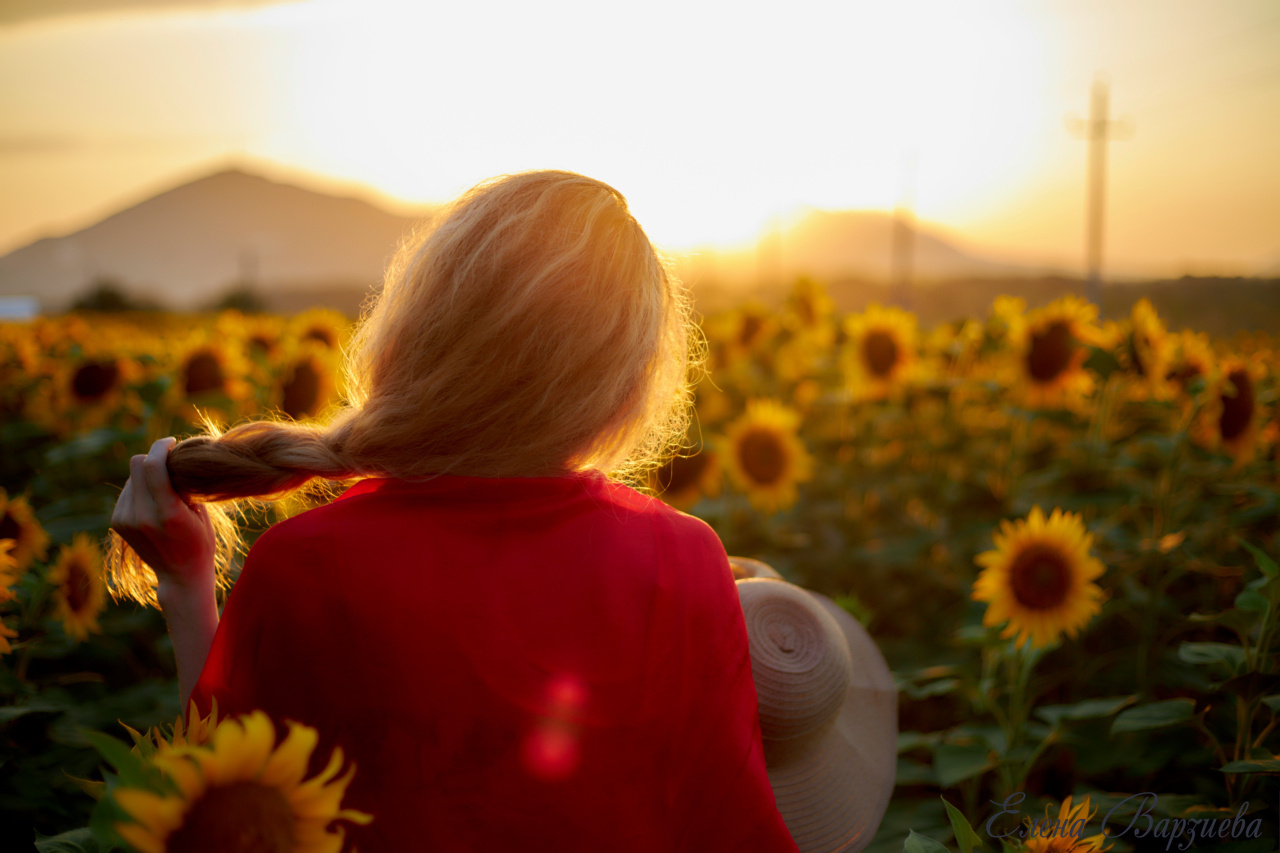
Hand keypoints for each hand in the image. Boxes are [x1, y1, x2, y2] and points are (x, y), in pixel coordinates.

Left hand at [111, 437, 215, 595]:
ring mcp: (126, 520)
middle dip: (153, 457)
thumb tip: (171, 459)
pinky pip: (127, 491)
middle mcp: (142, 516)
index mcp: (168, 513)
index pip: (153, 466)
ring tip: (164, 487)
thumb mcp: (201, 513)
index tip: (172, 443)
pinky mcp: (117, 522)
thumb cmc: (200, 542)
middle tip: (169, 461)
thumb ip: (182, 486)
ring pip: (131, 477)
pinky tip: (153, 500)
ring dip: (146, 475)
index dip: (161, 447)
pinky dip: (139, 488)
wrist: (180, 576)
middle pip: (136, 465)